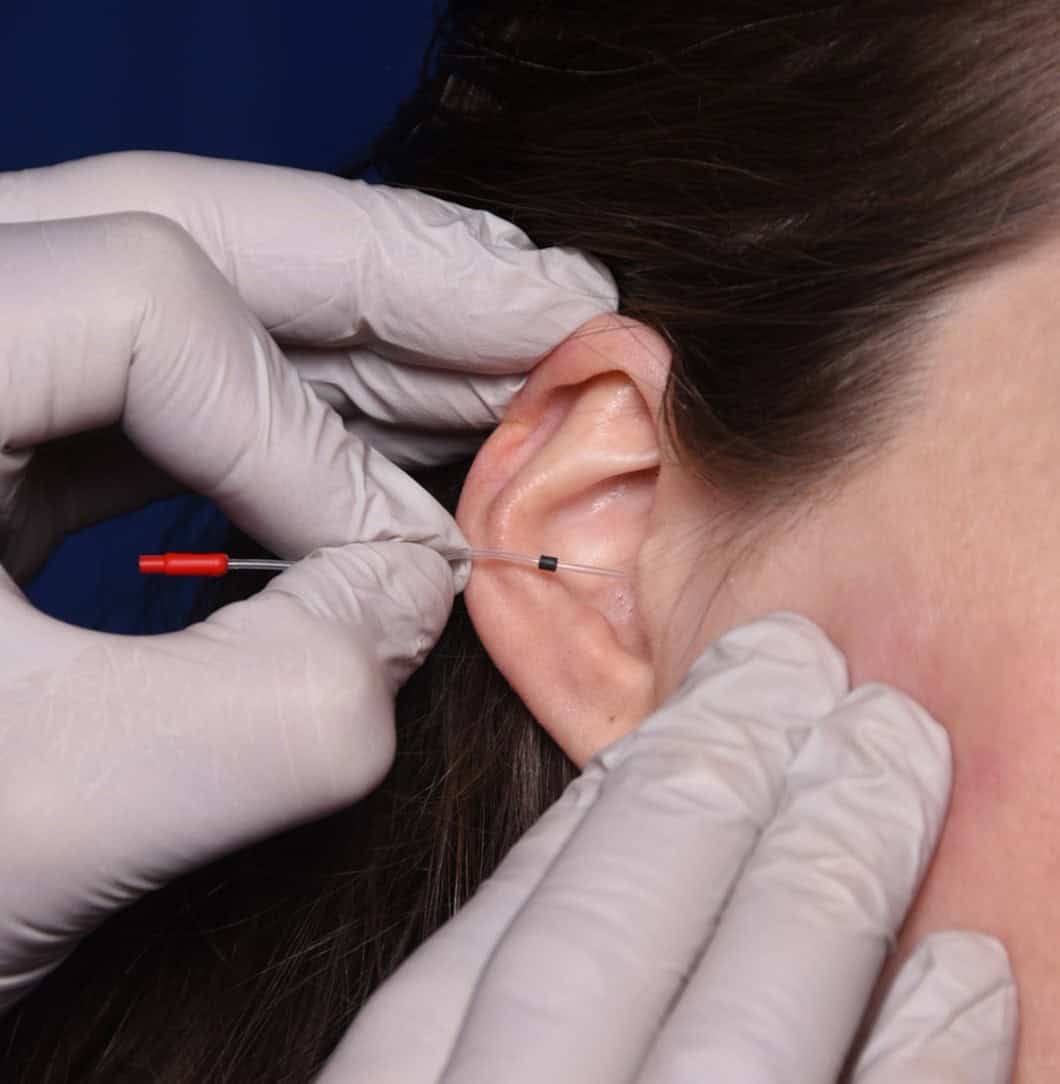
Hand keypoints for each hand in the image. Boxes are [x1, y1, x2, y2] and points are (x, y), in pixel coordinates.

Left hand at [0, 156, 617, 1014]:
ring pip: (193, 291)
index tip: (399, 572)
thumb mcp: (43, 824)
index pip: (149, 301)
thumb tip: (417, 592)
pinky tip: (398, 430)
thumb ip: (273, 711)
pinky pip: (172, 383)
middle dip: (397, 278)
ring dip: (369, 338)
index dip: (306, 439)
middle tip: (556, 304)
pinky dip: (301, 409)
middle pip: (186, 225)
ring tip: (510, 357)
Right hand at [316, 613, 1016, 1083]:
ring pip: (743, 1045)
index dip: (610, 803)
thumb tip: (594, 840)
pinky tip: (967, 970)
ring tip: (890, 748)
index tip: (689, 705)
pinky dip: (918, 1063)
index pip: (503, 938)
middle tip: (796, 665)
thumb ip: (475, 1008)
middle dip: (710, 785)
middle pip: (604, 956)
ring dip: (825, 877)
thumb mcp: (428, 1076)